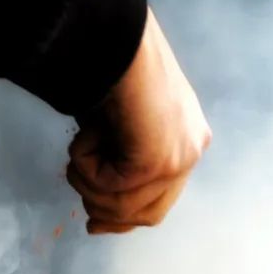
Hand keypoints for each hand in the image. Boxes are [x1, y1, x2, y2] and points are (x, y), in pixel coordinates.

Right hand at [67, 8, 210, 233]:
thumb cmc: (115, 76)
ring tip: (80, 152)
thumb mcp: (120, 130)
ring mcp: (178, 160)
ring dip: (88, 183)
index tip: (95, 225)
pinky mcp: (157, 164)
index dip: (126, 219)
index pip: (163, 201)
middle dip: (109, 215)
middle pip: (149, 215)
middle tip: (86, 216)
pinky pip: (108, 186)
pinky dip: (86, 164)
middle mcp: (191, 153)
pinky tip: (90, 136)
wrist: (120, 48)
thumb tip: (96, 223)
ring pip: (122, 205)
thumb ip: (117, 167)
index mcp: (189, 141)